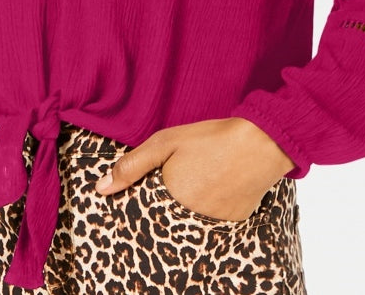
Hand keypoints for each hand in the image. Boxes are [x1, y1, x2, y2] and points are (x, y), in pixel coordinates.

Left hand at [94, 117, 295, 221]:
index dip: (147, 196)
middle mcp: (189, 219)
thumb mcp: (166, 143)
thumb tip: (101, 188)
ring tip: (201, 179)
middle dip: (169, 201)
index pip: (145, 212)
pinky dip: (210, 207)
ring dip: (190, 205)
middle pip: (167, 217)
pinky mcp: (233, 223)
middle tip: (185, 176)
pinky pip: (212, 221)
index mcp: (168, 201)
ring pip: (189, 220)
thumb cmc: (212, 139)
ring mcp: (213, 224)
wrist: (262, 143)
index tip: (156, 181)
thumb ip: (131, 166)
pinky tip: (217, 185)